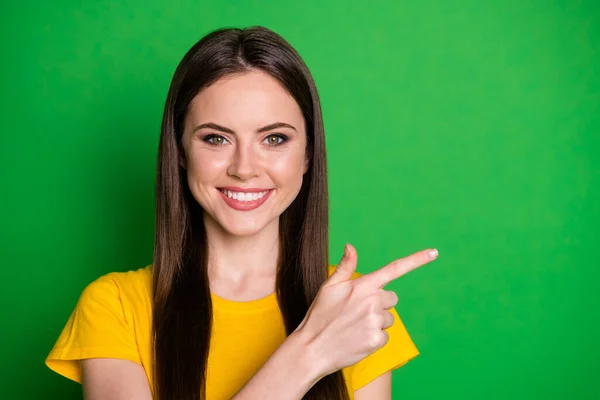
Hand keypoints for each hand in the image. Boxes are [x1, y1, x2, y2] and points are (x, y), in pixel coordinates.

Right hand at [294, 243, 437, 376]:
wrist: (312, 348)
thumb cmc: (319, 315)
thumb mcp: (329, 287)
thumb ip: (345, 267)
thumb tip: (351, 245)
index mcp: (363, 285)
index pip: (394, 269)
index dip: (416, 260)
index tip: (434, 252)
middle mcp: (372, 301)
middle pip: (391, 298)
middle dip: (379, 304)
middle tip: (357, 312)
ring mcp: (375, 321)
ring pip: (388, 319)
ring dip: (376, 322)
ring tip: (354, 327)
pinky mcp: (377, 340)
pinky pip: (385, 336)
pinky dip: (373, 338)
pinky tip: (357, 339)